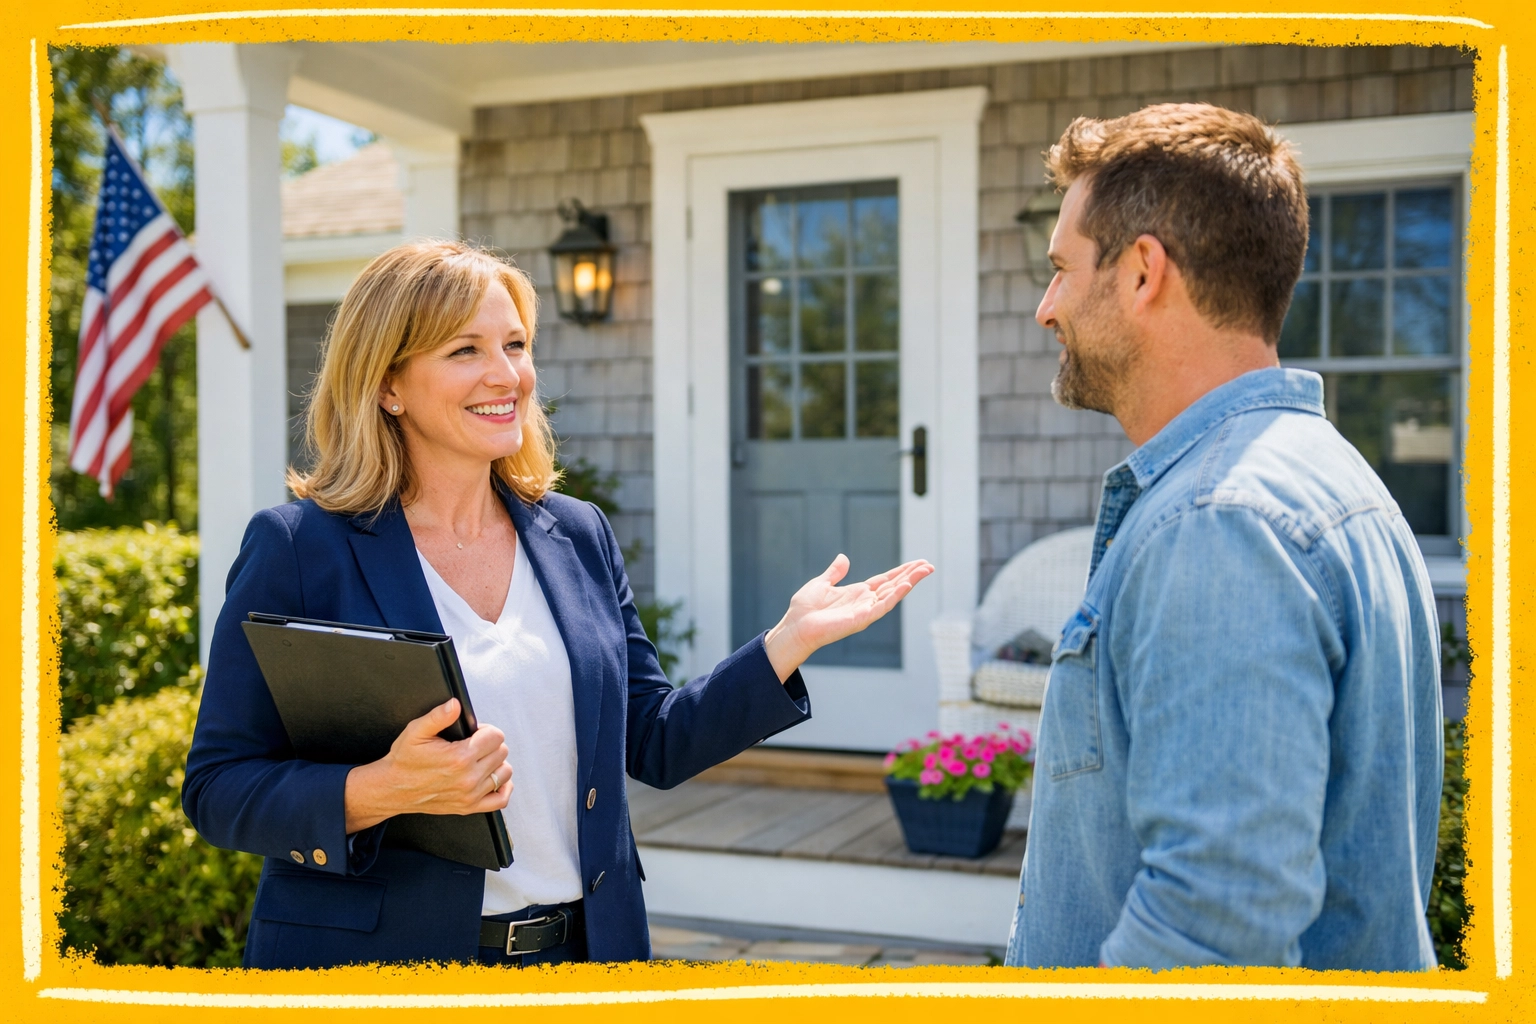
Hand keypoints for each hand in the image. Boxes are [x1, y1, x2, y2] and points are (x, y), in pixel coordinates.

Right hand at [343, 698, 512, 833]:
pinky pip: (501, 799)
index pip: (496, 736)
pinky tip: (492, 778)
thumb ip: (438, 716)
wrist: (392, 789)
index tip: (474, 733)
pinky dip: (503, 788)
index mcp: (459, 757)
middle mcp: (468, 778)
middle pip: (501, 752)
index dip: (486, 730)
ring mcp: (470, 795)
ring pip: (504, 773)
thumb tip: (455, 705)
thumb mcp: (416, 731)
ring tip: (480, 760)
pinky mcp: (468, 807)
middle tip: (473, 745)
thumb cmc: (404, 760)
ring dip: (496, 763)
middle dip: (490, 745)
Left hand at [763, 555, 934, 681]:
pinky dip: (894, 596)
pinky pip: (881, 607)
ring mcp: (865, 611)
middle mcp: (865, 602)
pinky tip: (905, 586)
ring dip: (909, 583)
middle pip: (894, 586)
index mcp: (858, 593)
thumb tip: (843, 557)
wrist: (795, 625)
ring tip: (924, 572)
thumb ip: (835, 572)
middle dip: (912, 575)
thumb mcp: (821, 583)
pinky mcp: (860, 619)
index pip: (885, 580)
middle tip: (930, 565)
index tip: (918, 563)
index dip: (902, 571)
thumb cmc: (805, 608)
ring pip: (892, 595)